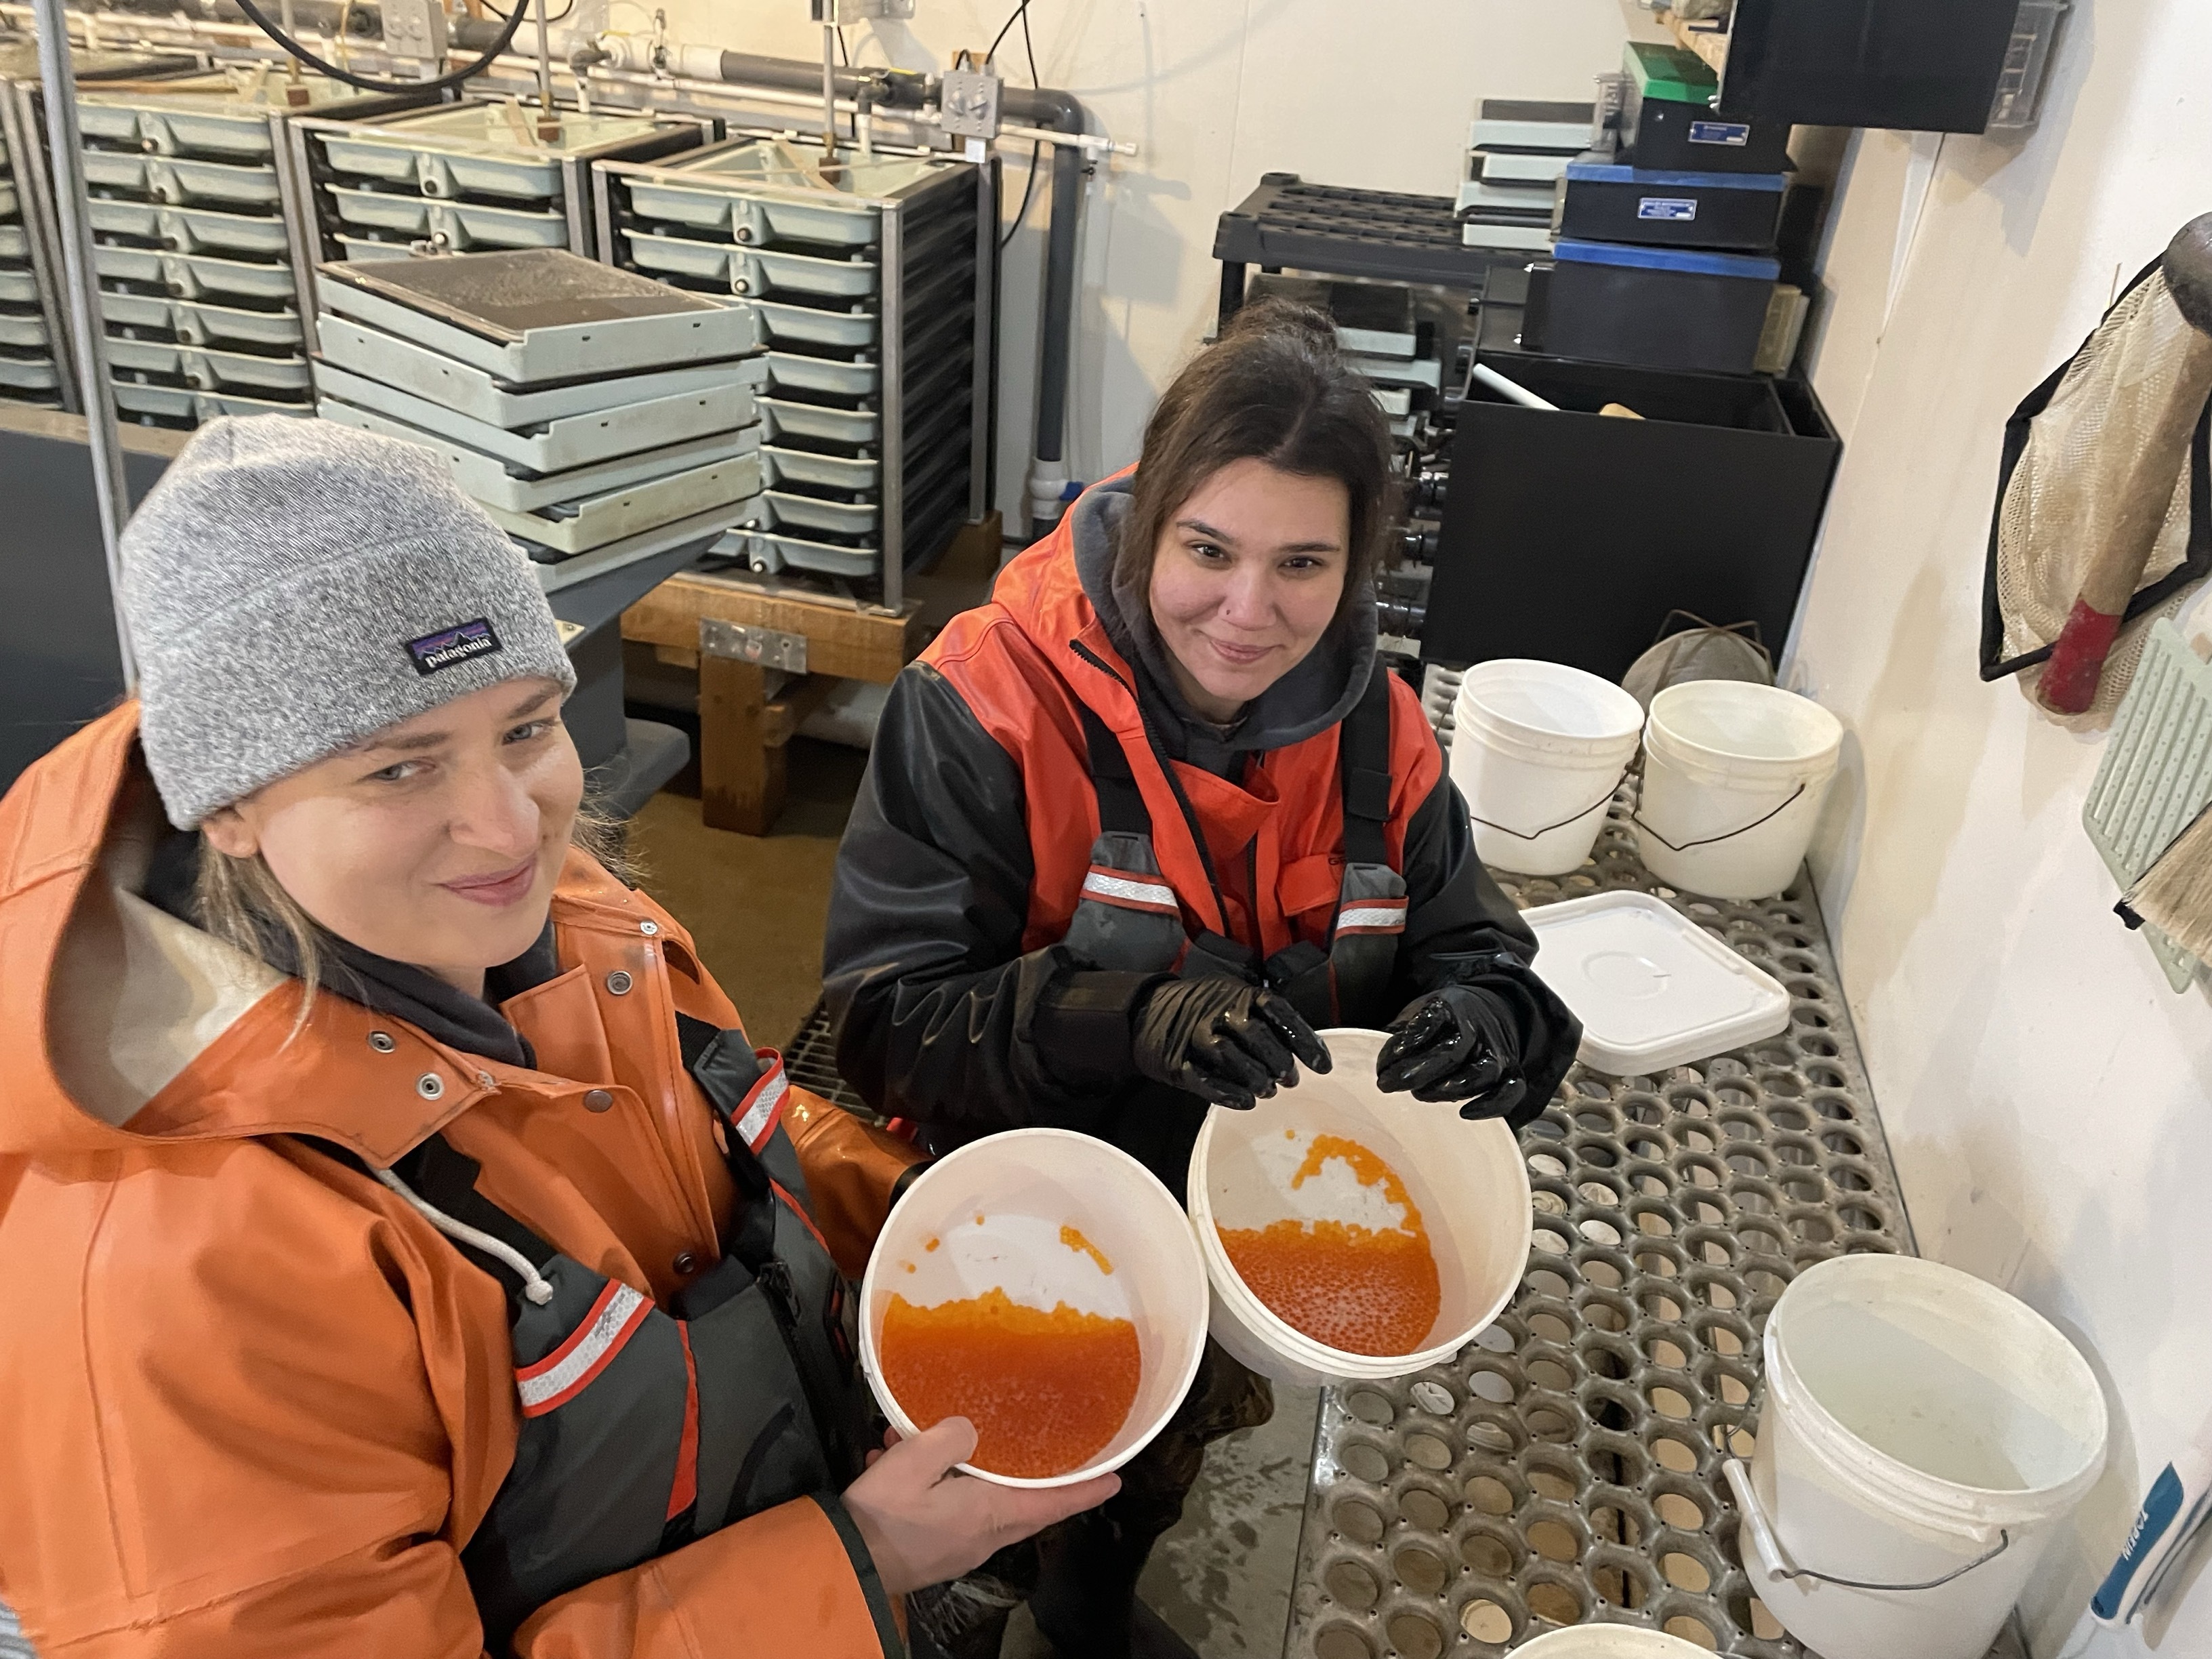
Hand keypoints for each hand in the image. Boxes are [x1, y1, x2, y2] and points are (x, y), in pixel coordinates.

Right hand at [842, 1418, 1119, 1597]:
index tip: (1115, 1480)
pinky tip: (895, 1455)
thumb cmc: (883, 1516)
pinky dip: (931, 1483)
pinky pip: (942, 1508)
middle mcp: (981, 1536)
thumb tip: (970, 1430)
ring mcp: (955, 1546)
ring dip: (960, 1467)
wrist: (841, 1568)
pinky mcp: (929, 1549)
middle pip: (1019, 1502)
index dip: (1085, 1490)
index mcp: (989, 1514)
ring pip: (975, 1499)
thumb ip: (951, 1437)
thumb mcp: (916, 1460)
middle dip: (1029, 1474)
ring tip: (927, 1438)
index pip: (1052, 1503)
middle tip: (1043, 1447)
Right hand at [1131, 978, 1331, 1109]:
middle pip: (1257, 1036)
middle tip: (1290, 1081)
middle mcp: (1219, 1011)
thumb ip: (1264, 1019)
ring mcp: (1195, 1035)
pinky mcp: (1176, 1060)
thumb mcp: (1234, 998)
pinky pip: (1202, 1078)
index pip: (1280, 1013)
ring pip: (1230, 1056)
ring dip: (1254, 1077)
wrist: (1145, 1010)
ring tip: (1267, 1092)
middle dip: (1279, 1062)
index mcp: (1240, 994)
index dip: (1305, 1040)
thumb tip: (1300, 1051)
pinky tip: (1245, 1102)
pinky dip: (1226, 1092)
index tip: (1322, 1066)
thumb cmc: (1202, 1009)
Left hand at [1376, 984, 1526, 1119]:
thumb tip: (1375, 1060)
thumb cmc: (1440, 1020)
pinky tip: (1465, 1114)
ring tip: (1419, 1095)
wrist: (1483, 1011)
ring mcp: (1496, 1050)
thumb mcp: (1416, 1015)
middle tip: (1387, 1084)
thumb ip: (1399, 1035)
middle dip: (1417, 1071)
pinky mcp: (1510, 1071)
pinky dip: (1491, 1105)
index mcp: (1449, 1007)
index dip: (1406, 1042)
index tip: (1383, 1062)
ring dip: (1448, 1089)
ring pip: (1481, 1073)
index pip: (1429, 1022)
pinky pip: (1510, 1090)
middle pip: (1452, 1051)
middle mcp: (1476, 1027)